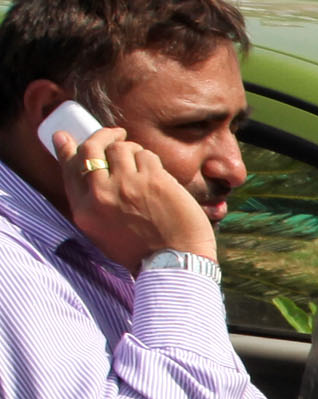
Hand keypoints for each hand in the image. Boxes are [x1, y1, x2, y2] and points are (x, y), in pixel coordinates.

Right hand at [52, 114, 214, 259]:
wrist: (173, 265)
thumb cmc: (141, 250)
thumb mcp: (102, 231)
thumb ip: (92, 204)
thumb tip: (87, 177)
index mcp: (84, 210)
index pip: (69, 169)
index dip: (66, 149)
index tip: (64, 136)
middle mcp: (100, 195)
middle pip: (91, 150)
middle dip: (102, 136)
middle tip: (116, 133)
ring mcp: (127, 185)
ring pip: (122, 148)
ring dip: (132, 149)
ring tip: (141, 160)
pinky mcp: (154, 181)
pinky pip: (147, 156)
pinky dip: (151, 160)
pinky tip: (158, 173)